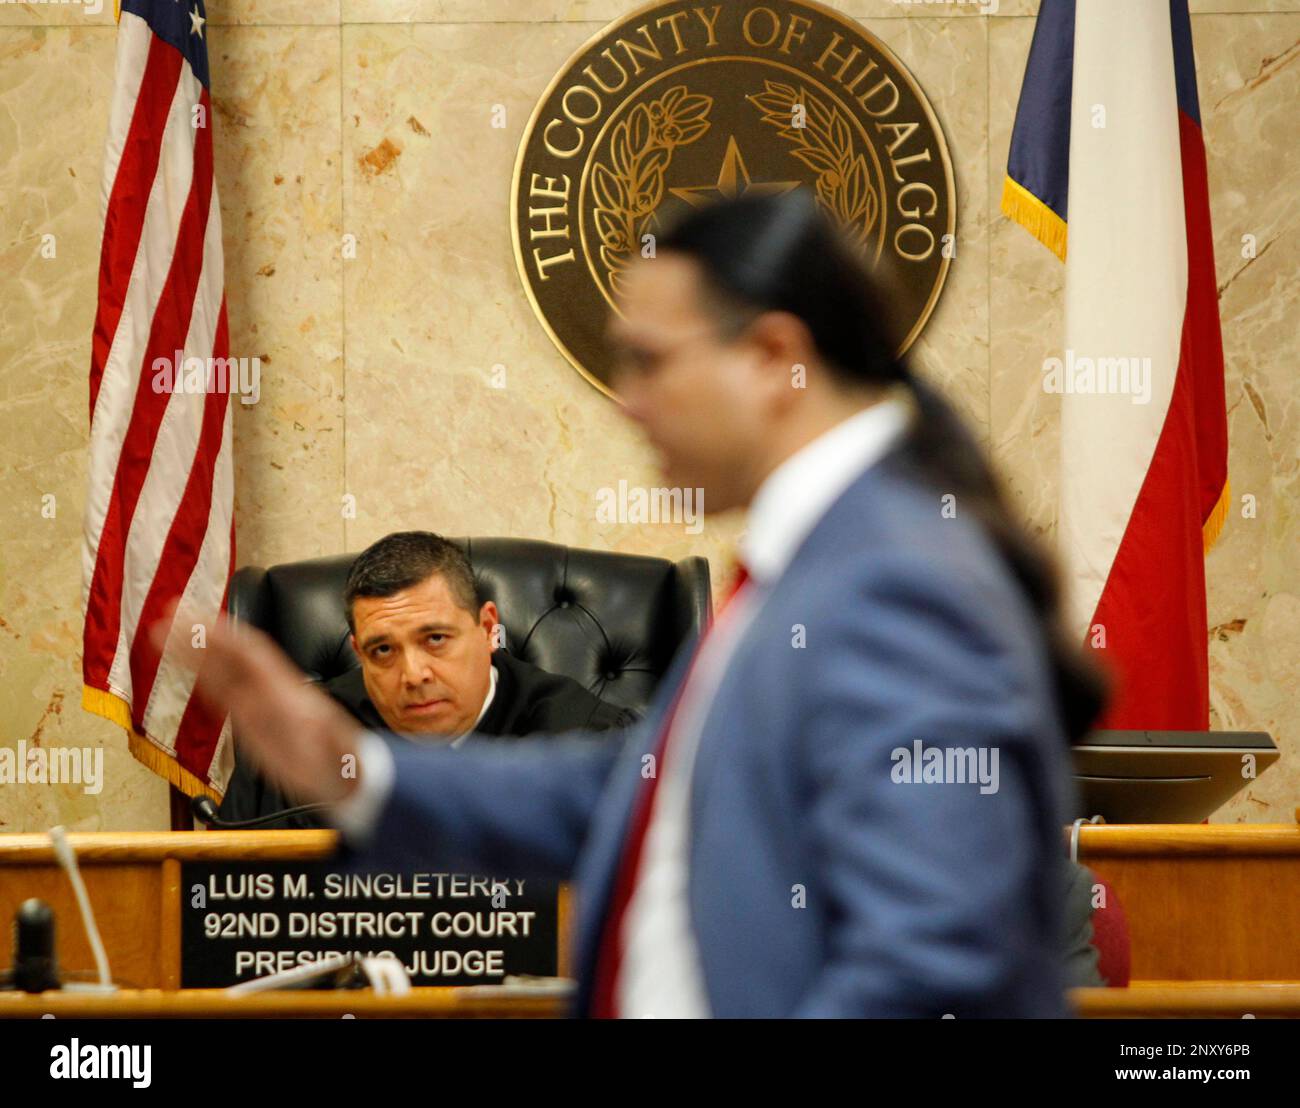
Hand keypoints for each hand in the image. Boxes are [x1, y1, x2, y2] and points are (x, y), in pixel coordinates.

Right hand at [151, 602, 364, 805]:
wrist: (337, 771)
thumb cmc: (338, 758)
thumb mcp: (337, 749)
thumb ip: (330, 738)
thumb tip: (329, 731)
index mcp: (287, 692)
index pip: (253, 656)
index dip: (228, 636)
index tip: (202, 621)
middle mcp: (269, 691)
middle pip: (231, 656)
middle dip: (201, 635)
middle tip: (171, 613)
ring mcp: (257, 703)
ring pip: (220, 671)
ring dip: (193, 652)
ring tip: (164, 632)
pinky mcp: (249, 718)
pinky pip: (220, 692)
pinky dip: (199, 677)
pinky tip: (183, 666)